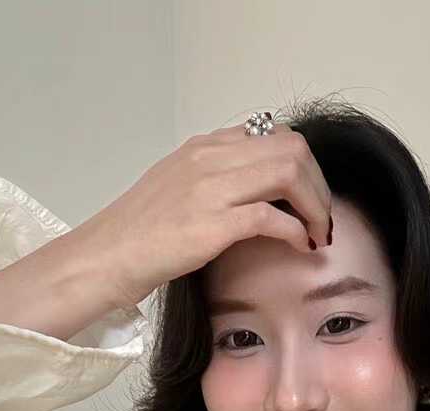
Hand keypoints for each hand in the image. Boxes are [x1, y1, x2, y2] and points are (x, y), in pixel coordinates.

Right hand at [69, 120, 332, 310]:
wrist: (106, 257)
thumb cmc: (138, 234)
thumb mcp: (176, 189)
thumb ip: (212, 179)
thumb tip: (251, 189)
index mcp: (204, 147)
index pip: (273, 134)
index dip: (304, 165)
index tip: (310, 196)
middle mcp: (210, 159)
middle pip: (292, 148)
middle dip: (319, 184)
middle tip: (322, 218)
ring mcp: (211, 188)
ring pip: (289, 173)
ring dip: (315, 206)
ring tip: (318, 233)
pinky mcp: (212, 224)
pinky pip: (271, 216)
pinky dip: (296, 230)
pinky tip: (300, 246)